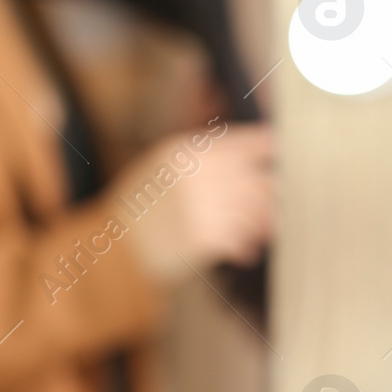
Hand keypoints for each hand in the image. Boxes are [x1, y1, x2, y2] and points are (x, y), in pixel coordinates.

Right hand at [116, 123, 273, 284]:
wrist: (113, 248)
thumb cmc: (135, 207)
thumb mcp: (158, 165)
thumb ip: (198, 154)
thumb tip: (247, 151)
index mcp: (185, 151)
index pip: (246, 142)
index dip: (269, 147)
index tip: (278, 153)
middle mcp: (197, 173)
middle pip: (260, 178)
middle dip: (271, 193)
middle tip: (273, 201)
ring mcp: (203, 205)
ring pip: (257, 210)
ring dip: (263, 222)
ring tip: (261, 229)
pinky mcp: (206, 237)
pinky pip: (243, 238)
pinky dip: (247, 245)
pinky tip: (242, 249)